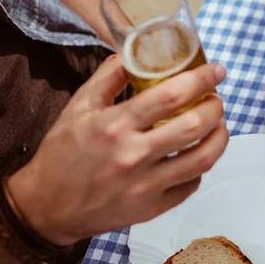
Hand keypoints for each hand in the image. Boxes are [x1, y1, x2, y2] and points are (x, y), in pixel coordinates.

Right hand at [7, 55, 228, 245]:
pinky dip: (201, 168)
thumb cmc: (61, 155)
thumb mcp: (77, 108)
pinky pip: (190, 185)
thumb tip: (131, 54)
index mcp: (114, 126)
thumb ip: (106, 79)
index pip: (170, 95)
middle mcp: (133, 155)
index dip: (201, 79)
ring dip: (219, 138)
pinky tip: (198, 155)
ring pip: (202, 160)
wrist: (45, 208)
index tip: (217, 71)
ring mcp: (145, 186)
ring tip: (219, 126)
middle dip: (216, 107)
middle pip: (194, 126)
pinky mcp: (151, 209)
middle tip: (217, 100)